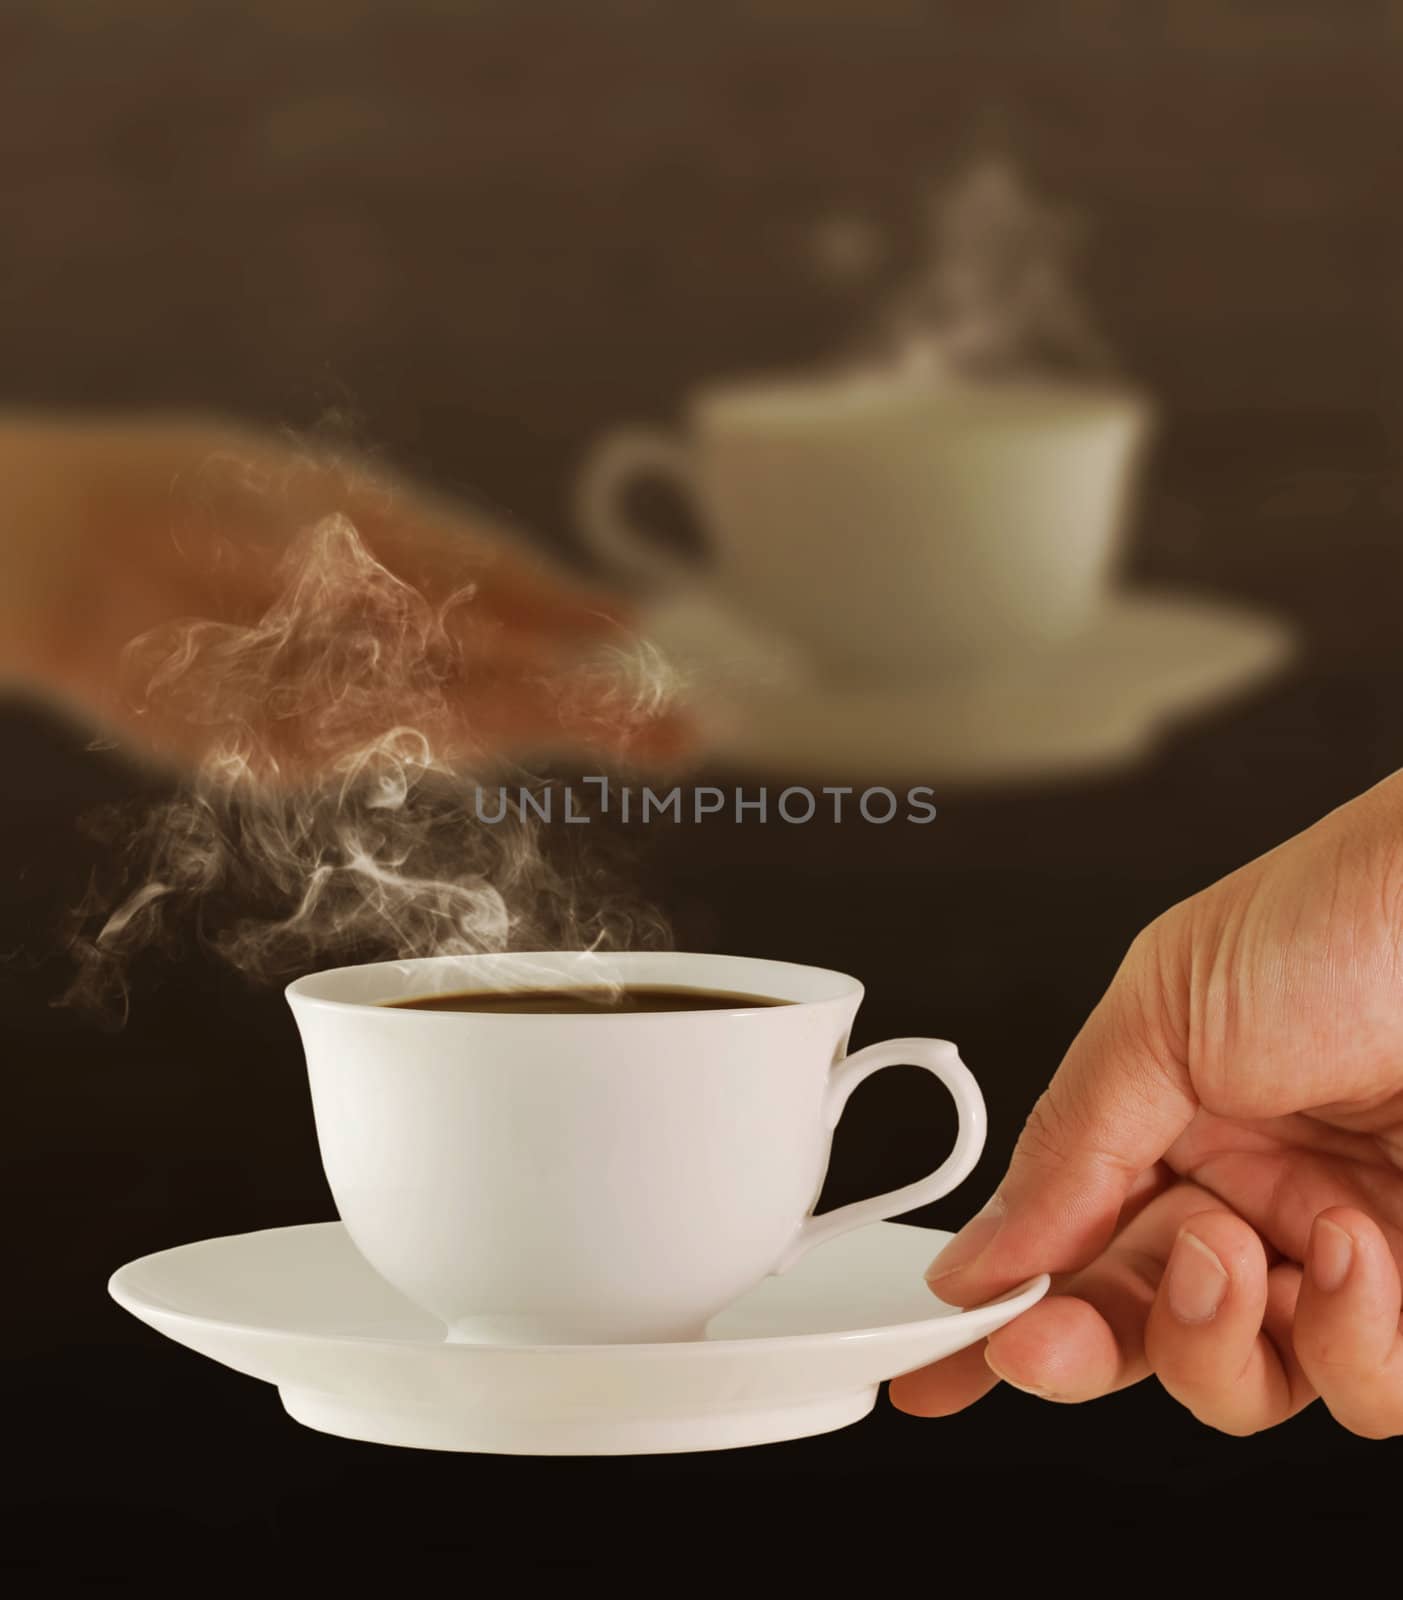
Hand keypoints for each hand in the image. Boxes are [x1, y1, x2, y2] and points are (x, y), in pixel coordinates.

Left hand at [0, 413, 684, 775]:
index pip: (534, 640)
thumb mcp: (370, 513)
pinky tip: (491, 709)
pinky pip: (382, 747)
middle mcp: (389, 660)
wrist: (71, 541)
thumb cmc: (214, 494)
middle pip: (514, 702)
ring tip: (637, 724)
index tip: (686, 688)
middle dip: (601, 718)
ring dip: (543, 730)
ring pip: (462, 732)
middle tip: (692, 734)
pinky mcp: (288, 756)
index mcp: (420, 594)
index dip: (608, 666)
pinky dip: (437, 730)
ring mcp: (344, 711)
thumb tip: (610, 613)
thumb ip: (485, 568)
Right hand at [892, 771, 1402, 1436]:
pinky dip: (1349, 1339)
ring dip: (1214, 1337)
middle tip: (1042, 1340)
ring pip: (1244, 1384)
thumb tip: (981, 1256)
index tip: (935, 1370)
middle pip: (1137, 1331)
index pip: (1064, 1240)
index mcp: (1164, 1119)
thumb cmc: (1340, 919)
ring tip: (1233, 1250)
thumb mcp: (1158, 1016)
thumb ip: (1067, 1150)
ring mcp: (1336, 1249)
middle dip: (1080, 1348)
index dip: (999, 1313)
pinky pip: (1367, 1386)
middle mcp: (1247, 1192)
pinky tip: (1349, 1252)